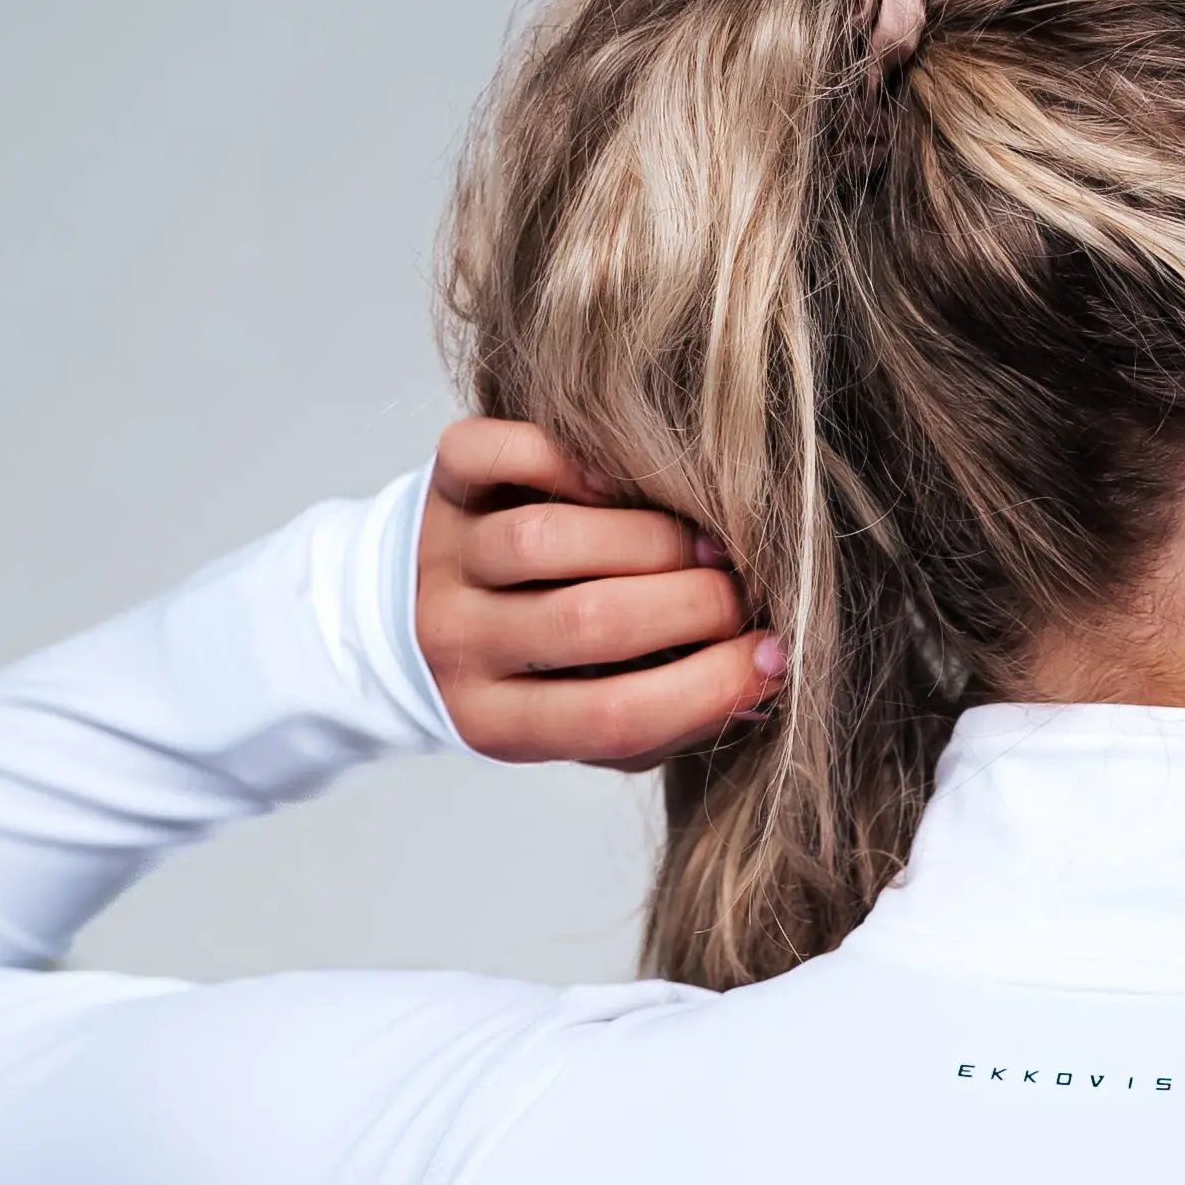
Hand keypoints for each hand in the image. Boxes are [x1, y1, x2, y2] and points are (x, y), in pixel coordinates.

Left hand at [414, 418, 785, 762]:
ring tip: (698, 544)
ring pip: (547, 541)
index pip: (615, 717)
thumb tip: (763, 683)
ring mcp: (443, 558)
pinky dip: (560, 457)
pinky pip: (493, 455)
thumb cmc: (532, 676)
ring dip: (647, 538)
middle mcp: (457, 645)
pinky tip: (613, 482)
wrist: (409, 617)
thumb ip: (666, 723)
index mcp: (496, 724)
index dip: (712, 686)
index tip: (775, 657)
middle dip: (696, 604)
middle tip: (740, 594)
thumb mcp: (584, 729)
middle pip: (590, 623)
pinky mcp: (440, 483)